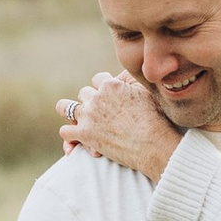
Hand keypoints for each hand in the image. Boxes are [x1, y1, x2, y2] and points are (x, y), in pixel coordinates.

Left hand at [61, 70, 177, 181]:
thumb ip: (133, 84)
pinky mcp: (84, 134)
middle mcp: (96, 98)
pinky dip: (70, 136)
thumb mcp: (146, 93)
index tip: (108, 96)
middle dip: (89, 101)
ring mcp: (88, 116)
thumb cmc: (155, 119)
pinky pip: (65, 131)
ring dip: (69, 112)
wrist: (153, 143)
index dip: (102, 88)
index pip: (98, 79)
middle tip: (98, 112)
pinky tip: (76, 140)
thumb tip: (129, 77)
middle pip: (83, 93)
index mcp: (111, 85)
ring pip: (65, 108)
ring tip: (75, 119)